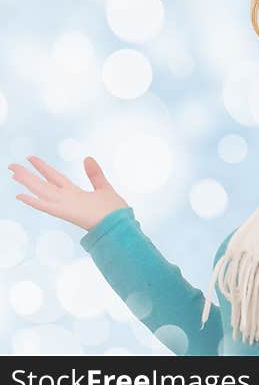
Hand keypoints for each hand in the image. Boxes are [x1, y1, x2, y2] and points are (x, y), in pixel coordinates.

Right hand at [9, 155, 128, 231]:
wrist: (120, 227)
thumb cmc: (113, 212)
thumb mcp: (104, 188)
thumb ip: (94, 174)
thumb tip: (87, 157)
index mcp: (75, 193)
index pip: (55, 178)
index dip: (44, 168)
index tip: (31, 158)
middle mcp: (67, 199)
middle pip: (44, 183)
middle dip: (28, 174)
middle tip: (12, 165)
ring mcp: (65, 206)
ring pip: (42, 191)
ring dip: (27, 182)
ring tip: (13, 172)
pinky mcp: (67, 213)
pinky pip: (47, 206)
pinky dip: (34, 201)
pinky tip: (20, 195)